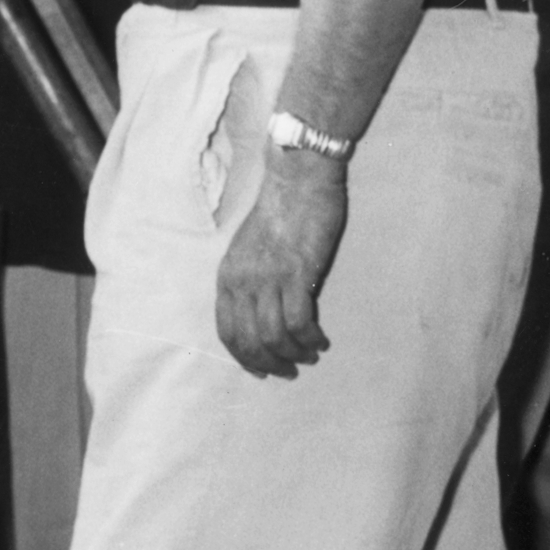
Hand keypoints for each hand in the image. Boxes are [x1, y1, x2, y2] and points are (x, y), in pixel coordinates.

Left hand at [216, 154, 348, 377]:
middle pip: (249, 341)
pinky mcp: (297, 274)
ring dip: (293, 354)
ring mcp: (268, 278)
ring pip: (274, 337)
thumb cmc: (280, 210)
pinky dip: (310, 338)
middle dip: (269, 364)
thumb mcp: (249, 249)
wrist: (299, 178)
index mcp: (227, 276)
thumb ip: (250, 280)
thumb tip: (262, 313)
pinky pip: (299, 322)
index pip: (227, 331)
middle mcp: (243, 281)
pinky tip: (321, 340)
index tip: (262, 369)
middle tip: (289, 371)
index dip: (243, 357)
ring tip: (310, 355)